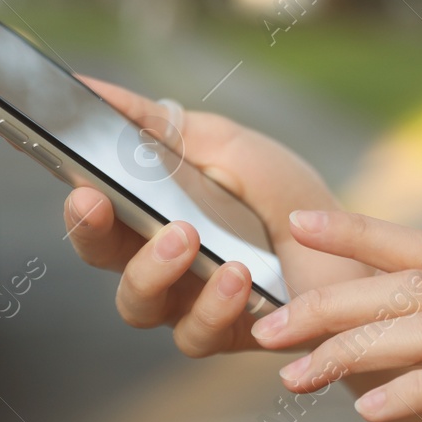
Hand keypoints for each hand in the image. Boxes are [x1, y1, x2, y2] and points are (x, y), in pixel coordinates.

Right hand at [62, 77, 371, 357]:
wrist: (346, 245)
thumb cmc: (279, 192)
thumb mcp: (223, 142)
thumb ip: (157, 123)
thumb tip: (91, 88)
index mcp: (149, 209)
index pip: (93, 206)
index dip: (76, 198)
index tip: (78, 182)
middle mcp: (155, 259)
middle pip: (100, 254)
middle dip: (91, 232)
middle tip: (100, 203)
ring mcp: (183, 300)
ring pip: (137, 302)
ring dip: (153, 268)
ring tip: (186, 236)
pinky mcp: (220, 333)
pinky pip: (194, 332)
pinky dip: (212, 304)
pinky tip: (236, 277)